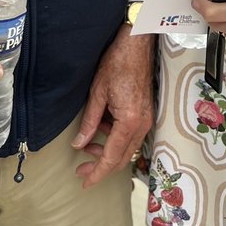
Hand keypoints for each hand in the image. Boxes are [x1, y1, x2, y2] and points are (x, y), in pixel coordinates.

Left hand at [71, 27, 154, 187]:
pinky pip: (131, 135)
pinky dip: (116, 138)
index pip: (112, 157)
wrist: (137, 43)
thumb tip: (79, 144)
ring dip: (108, 151)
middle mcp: (142, 124)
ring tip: (88, 144)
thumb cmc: (118, 62)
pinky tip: (103, 128)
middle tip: (82, 169)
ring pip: (127, 148)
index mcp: (129, 121)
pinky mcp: (146, 112)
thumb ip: (89, 121)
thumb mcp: (97, 92)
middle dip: (101, 166)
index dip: (97, 173)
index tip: (84, 182)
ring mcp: (146, 118)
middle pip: (122, 158)